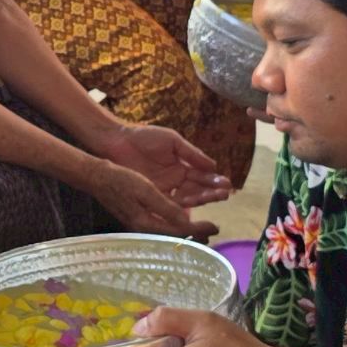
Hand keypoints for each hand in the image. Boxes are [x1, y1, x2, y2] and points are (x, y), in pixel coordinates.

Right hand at [89, 162, 218, 241]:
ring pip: (170, 232)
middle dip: (195, 235)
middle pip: (175, 237)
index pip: (178, 231)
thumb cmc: (121, 180)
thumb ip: (166, 207)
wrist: (98, 177)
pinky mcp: (139, 217)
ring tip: (203, 229)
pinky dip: (176, 224)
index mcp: (147, 223)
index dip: (199, 229)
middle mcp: (145, 228)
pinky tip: (182, 221)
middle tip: (213, 232)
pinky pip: (163, 226)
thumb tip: (187, 222)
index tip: (215, 226)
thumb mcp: (145, 190)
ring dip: (188, 230)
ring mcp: (141, 224)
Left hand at [93, 123, 233, 208]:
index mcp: (183, 168)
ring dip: (201, 199)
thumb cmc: (145, 137)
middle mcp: (176, 182)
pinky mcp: (152, 196)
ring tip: (215, 198)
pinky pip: (169, 204)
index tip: (227, 185)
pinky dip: (181, 207)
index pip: (203, 177)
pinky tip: (194, 209)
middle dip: (212, 193)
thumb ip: (192, 154)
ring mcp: (165, 190)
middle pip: (198, 190)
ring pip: (186, 198)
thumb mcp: (173, 142)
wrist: (119, 141)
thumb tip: (214, 166)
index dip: (215, 181)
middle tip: (225, 195)